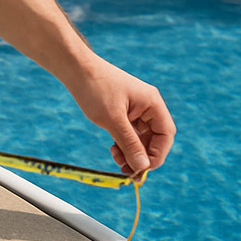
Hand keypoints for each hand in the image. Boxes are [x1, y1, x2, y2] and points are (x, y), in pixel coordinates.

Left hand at [66, 58, 175, 175]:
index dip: (157, 154)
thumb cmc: (95, 89)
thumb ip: (129, 143)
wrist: (75, 68)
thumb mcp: (112, 120)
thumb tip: (143, 167)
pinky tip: (113, 150)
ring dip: (132, 152)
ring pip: (141, 137)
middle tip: (127, 171)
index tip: (143, 169)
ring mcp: (137, 108)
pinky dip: (124, 143)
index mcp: (152, 103)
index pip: (165, 134)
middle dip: (142, 156)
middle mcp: (148, 105)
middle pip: (155, 138)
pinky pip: (131, 132)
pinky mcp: (124, 111)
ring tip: (117, 160)